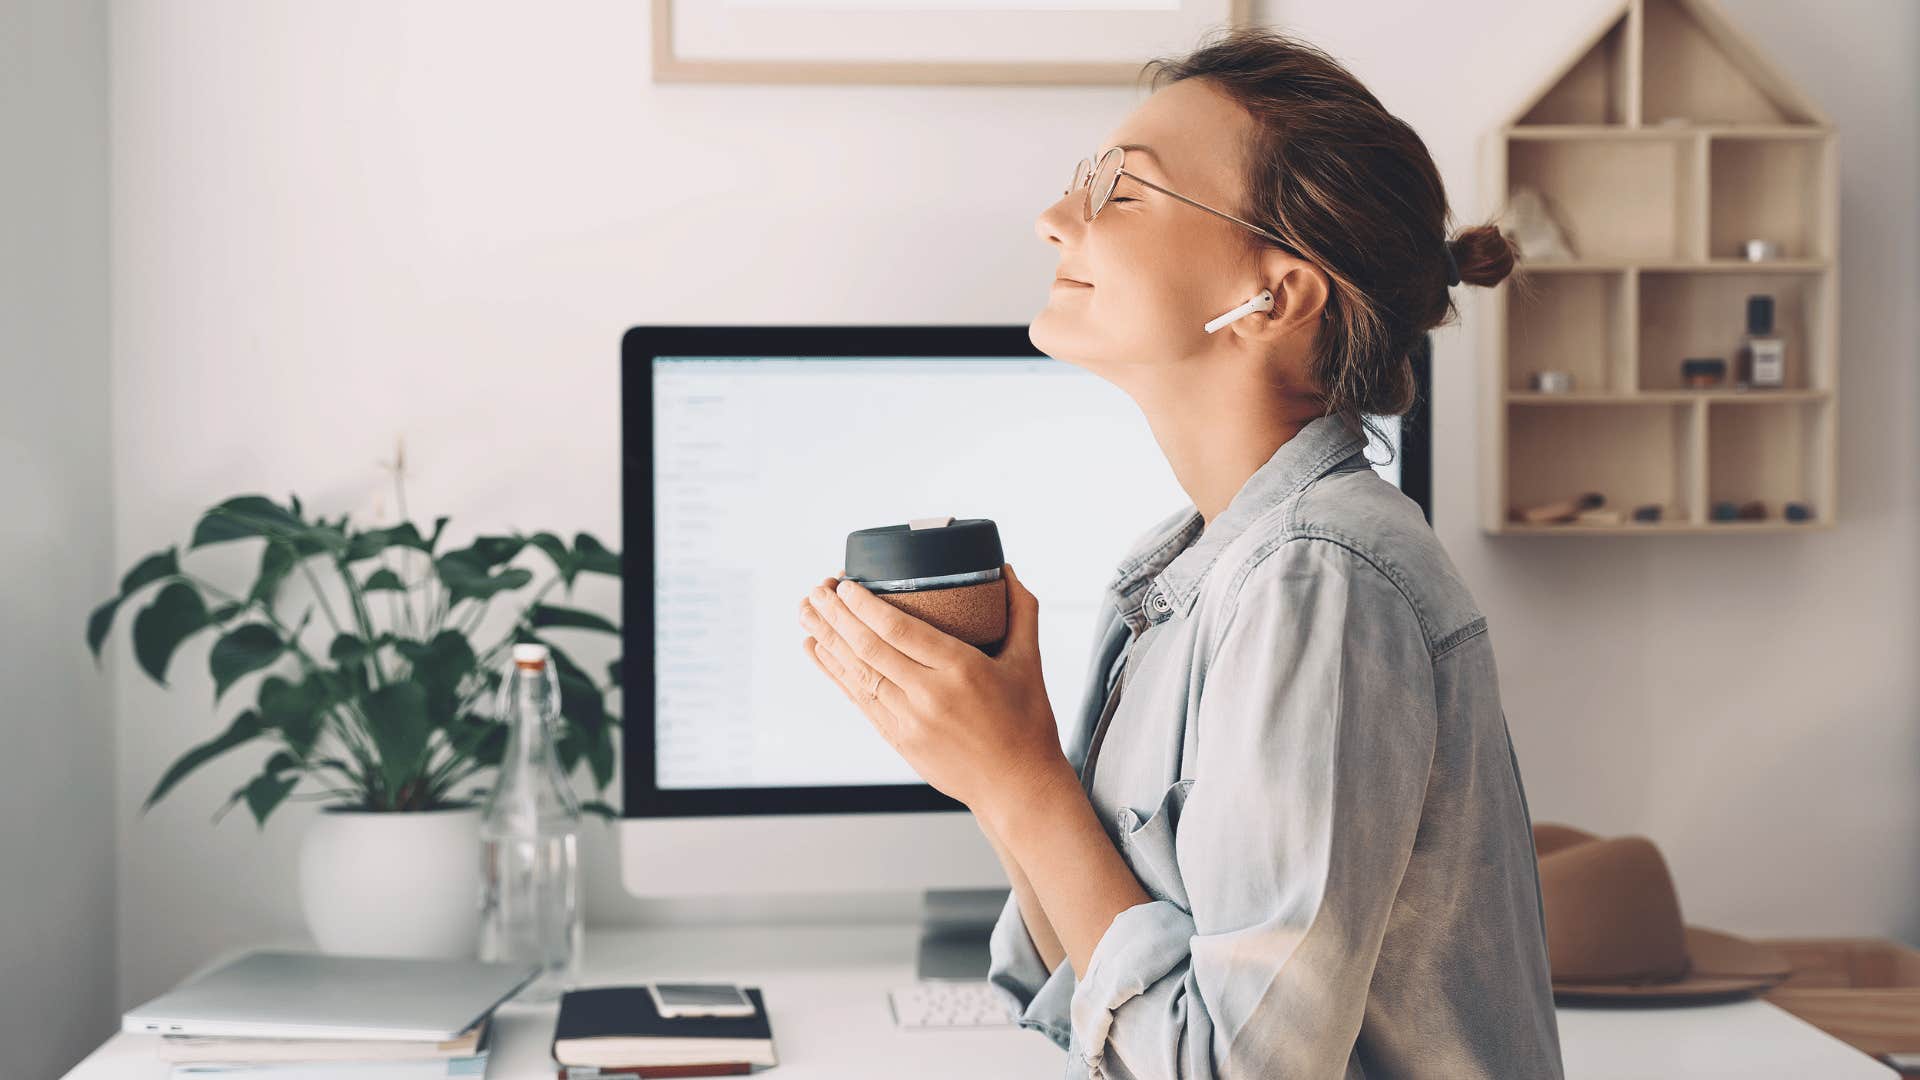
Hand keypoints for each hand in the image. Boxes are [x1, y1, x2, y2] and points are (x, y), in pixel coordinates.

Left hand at [797, 563, 1071, 817]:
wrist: (1017, 788)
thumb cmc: (1027, 726)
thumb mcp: (1030, 663)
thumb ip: (1022, 611)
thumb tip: (1006, 570)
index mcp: (961, 669)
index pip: (899, 628)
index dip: (864, 605)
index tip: (845, 583)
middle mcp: (930, 695)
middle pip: (869, 647)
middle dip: (835, 615)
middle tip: (816, 589)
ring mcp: (910, 721)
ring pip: (858, 673)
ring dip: (827, 640)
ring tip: (806, 613)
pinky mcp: (899, 740)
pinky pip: (859, 699)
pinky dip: (835, 672)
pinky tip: (817, 651)